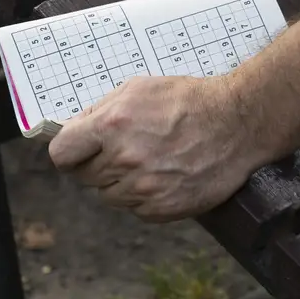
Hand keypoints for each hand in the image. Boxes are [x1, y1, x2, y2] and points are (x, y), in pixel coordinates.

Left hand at [47, 75, 266, 221]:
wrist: (236, 123)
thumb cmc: (190, 101)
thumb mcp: (139, 88)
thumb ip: (101, 109)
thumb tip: (74, 130)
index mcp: (112, 125)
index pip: (62, 154)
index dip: (69, 152)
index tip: (78, 150)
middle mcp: (123, 159)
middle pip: (85, 176)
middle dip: (99, 163)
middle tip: (125, 149)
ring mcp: (142, 188)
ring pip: (109, 195)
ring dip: (122, 181)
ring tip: (150, 160)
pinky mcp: (161, 209)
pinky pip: (135, 210)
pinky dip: (144, 196)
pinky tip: (164, 175)